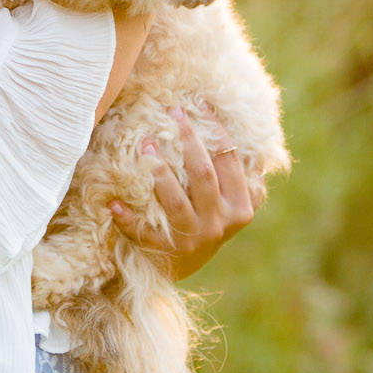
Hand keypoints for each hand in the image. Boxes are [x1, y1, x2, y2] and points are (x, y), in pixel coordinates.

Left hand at [109, 104, 259, 280]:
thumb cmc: (210, 224)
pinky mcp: (167, 252)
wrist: (186, 268)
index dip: (217, 130)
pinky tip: (114, 202)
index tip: (200, 104)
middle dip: (189, 141)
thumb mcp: (234, 206)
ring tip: (145, 145)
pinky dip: (129, 219)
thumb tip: (257, 145)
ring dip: (159, 172)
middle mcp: (219, 223)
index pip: (230, 160)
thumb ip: (243, 179)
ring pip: (175, 201)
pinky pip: (145, 233)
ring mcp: (193, 238)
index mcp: (240, 208)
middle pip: (204, 175)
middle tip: (172, 112)